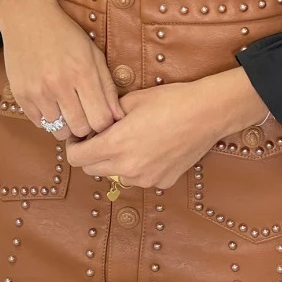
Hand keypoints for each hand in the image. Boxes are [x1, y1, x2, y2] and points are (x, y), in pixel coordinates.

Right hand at [0, 0, 124, 139]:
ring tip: (67, 107)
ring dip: (66, 123)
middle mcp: (60, 84)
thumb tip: (117, 117)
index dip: (104, 123)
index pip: (100, 120)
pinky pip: (39, 124)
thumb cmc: (66, 36)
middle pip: (80, 129)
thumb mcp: (94, 54)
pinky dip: (48, 118)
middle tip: (84, 113)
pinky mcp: (21, 95)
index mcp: (83, 72)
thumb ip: (107, 87)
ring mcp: (38, 91)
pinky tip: (51, 102)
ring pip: (59, 131)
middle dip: (86, 126)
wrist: (28, 19)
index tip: (101, 116)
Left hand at [65, 66, 269, 188]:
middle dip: (91, 153)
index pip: (77, 158)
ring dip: (114, 161)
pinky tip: (151, 146)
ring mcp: (146, 179)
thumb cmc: (170, 100)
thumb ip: (108, 114)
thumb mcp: (133, 99)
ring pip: (116, 175)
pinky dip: (137, 166)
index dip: (74, 145)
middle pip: (92, 169)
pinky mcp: (162, 182)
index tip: (81, 135)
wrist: (207, 113)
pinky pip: (139, 177)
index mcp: (116, 145)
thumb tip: (97, 122)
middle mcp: (127, 168)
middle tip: (101, 135)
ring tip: (130, 139)